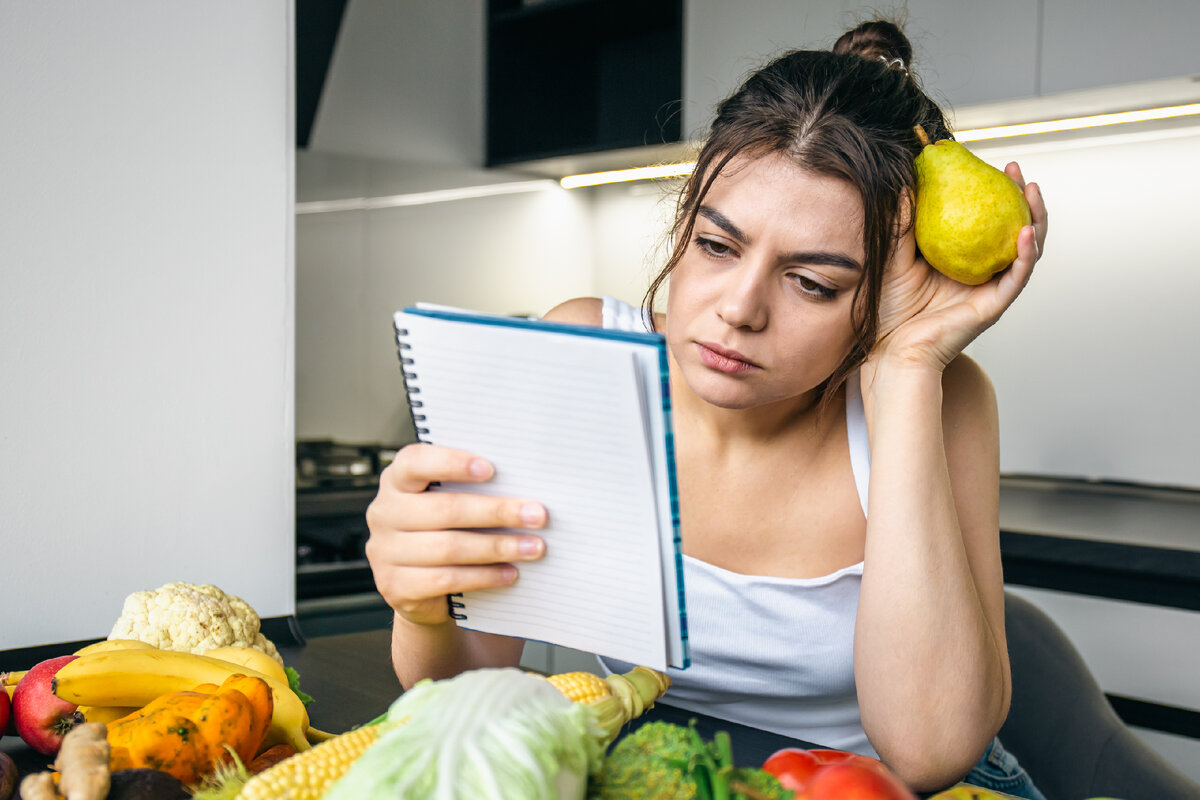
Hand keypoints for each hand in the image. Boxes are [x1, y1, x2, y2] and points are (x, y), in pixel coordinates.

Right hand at [365, 443, 546, 625]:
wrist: (421, 588)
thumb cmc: (445, 530)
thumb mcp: (448, 501)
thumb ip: (471, 488)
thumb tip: (523, 486)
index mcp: (396, 481)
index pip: (415, 462)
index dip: (452, 463)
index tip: (491, 469)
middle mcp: (384, 513)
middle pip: (445, 509)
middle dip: (497, 512)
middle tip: (537, 515)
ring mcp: (385, 552)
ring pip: (449, 548)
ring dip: (497, 547)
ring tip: (532, 547)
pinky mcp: (395, 587)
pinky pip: (446, 580)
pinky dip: (484, 576)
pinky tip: (509, 573)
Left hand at [871, 162, 1047, 370]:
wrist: (890, 348)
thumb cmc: (888, 309)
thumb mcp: (894, 257)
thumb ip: (901, 225)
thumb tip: (903, 184)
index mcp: (961, 259)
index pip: (985, 220)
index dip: (992, 193)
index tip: (988, 163)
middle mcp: (981, 272)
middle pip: (1012, 230)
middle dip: (1021, 198)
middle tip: (1015, 170)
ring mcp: (991, 288)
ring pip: (1026, 250)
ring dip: (1035, 219)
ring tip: (1032, 191)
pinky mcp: (994, 306)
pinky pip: (1017, 277)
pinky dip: (1026, 254)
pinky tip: (1027, 231)